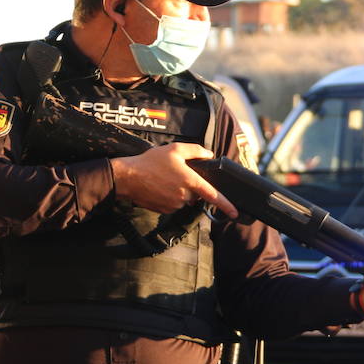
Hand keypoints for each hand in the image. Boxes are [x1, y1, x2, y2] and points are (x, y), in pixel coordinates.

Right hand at [110, 143, 237, 218]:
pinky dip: (170, 197)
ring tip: (164, 178)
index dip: (226, 205)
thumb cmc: (150, 162)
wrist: (128, 177)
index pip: (213, 196)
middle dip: (191, 186)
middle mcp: (184, 196)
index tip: (235, 213)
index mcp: (190, 181)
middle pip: (196, 194)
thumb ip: (196, 151)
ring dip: (180, 191)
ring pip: (185, 199)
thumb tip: (209, 155)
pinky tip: (160, 187)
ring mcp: (174, 205)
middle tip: (176, 173)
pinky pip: (174, 204)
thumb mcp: (175, 149)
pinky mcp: (165, 210)